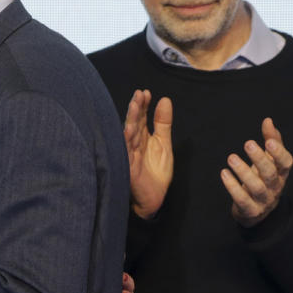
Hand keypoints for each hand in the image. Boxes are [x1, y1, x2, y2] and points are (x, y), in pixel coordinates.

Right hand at [124, 90, 172, 218]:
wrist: (155, 199)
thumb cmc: (157, 173)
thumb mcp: (164, 144)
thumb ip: (163, 123)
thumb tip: (165, 100)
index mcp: (142, 137)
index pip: (140, 117)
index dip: (143, 105)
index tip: (146, 92)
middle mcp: (133, 144)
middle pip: (133, 122)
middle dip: (136, 108)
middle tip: (139, 94)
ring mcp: (129, 155)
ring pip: (129, 134)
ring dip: (131, 119)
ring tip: (134, 105)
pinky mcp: (128, 167)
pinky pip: (126, 152)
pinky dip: (127, 141)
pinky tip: (129, 129)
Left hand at [220, 117, 292, 226]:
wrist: (257, 211)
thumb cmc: (263, 179)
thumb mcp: (269, 161)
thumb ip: (271, 140)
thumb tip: (268, 120)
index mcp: (281, 173)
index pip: (286, 163)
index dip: (279, 153)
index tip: (269, 141)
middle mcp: (275, 186)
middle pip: (271, 173)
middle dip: (260, 158)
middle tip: (248, 143)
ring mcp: (264, 200)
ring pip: (256, 187)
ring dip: (243, 171)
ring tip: (231, 157)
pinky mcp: (251, 210)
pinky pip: (242, 199)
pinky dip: (233, 186)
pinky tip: (224, 173)